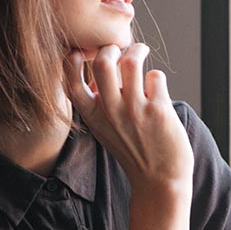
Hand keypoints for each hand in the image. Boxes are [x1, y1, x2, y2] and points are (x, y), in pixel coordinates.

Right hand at [65, 43, 192, 195]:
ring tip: (141, 52)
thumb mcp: (105, 130)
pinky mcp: (158, 110)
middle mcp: (111, 112)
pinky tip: (157, 88)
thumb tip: (102, 69)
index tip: (81, 51)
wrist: (159, 181)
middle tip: (120, 49)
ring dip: (138, 50)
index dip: (71, 61)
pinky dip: (156, 77)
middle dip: (111, 48)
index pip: (71, 83)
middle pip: (102, 63)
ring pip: (131, 62)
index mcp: (93, 116)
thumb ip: (98, 104)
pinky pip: (156, 76)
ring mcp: (135, 110)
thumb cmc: (133, 151)